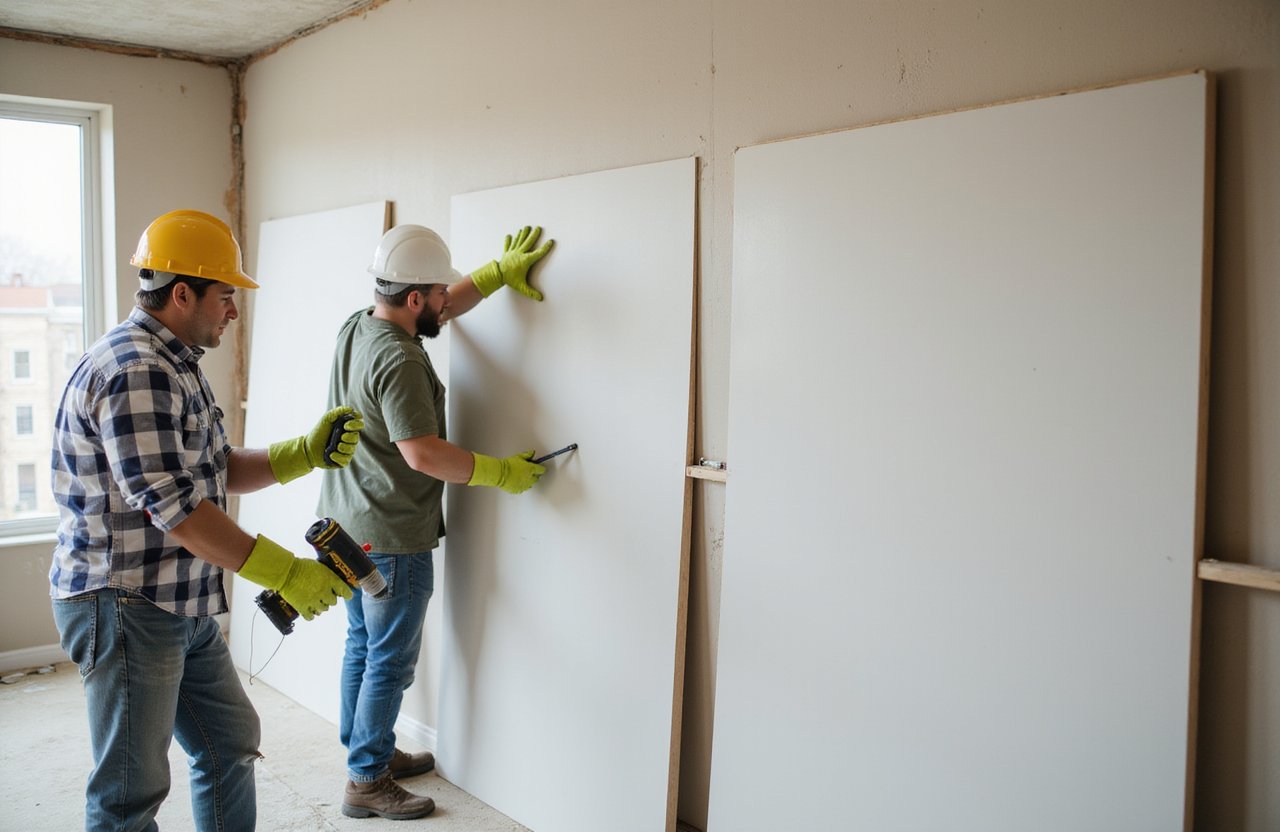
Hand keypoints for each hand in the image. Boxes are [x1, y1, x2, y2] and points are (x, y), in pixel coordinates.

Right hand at [238, 535, 352, 619]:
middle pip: (333, 602)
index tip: (346, 595)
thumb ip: (328, 576)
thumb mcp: (320, 566)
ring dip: (321, 606)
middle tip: (324, 595)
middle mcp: (324, 592)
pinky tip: (310, 610)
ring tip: (316, 601)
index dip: (346, 594)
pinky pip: (311, 616)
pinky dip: (311, 614)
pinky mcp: (302, 607)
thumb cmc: (301, 566)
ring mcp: (313, 601)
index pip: (345, 591)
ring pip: (323, 609)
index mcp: (330, 580)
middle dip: (330, 598)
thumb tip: (332, 581)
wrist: (285, 572)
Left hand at [268, 406, 363, 483]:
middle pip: (357, 437)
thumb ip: (337, 411)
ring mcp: (347, 451)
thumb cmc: (318, 432)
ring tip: (335, 446)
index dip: (356, 424)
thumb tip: (351, 409)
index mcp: (348, 428)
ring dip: (344, 447)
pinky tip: (331, 454)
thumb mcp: (326, 419)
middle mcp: (349, 439)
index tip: (346, 425)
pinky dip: (338, 457)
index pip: (359, 424)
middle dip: (350, 437)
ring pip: (352, 449)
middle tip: (341, 437)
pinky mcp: (343, 461)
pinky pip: (346, 460)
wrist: (308, 448)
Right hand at [467, 450, 545, 493]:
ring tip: (521, 476)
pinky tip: (516, 481)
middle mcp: (530, 478)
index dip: (540, 468)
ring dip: (528, 481)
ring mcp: (525, 485)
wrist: (500, 473)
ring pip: (530, 484)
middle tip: (528, 471)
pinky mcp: (519, 490)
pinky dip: (521, 485)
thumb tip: (532, 453)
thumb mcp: (518, 457)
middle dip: (534, 475)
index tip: (539, 467)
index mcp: (531, 469)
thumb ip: (527, 455)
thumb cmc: (508, 465)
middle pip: (537, 478)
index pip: (542, 470)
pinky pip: (523, 488)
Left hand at [469, 226, 554, 300]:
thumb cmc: (510, 280)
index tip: (551, 242)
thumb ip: (531, 292)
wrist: (496, 275)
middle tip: (538, 228)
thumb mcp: (521, 287)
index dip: (545, 248)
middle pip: (528, 242)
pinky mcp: (506, 253)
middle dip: (534, 235)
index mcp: (525, 260)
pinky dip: (509, 240)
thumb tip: (540, 298)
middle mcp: (519, 254)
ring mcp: (512, 252)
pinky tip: (509, 235)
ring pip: (519, 241)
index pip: (538, 253)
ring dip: (523, 234)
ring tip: (526, 227)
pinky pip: (508, 245)